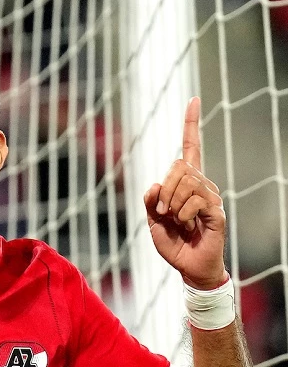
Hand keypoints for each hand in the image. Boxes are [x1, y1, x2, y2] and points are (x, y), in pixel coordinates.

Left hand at [143, 97, 227, 289]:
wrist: (188, 267)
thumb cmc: (173, 243)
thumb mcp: (152, 220)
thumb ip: (149, 200)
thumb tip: (153, 184)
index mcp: (185, 183)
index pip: (190, 148)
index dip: (191, 124)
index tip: (193, 100)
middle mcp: (201, 184)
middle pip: (178, 166)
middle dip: (163, 189)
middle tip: (162, 211)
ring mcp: (210, 196)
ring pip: (184, 183)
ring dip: (171, 205)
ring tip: (177, 221)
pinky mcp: (216, 210)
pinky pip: (193, 201)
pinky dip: (182, 214)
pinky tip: (188, 225)